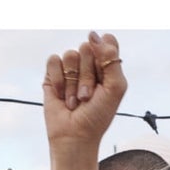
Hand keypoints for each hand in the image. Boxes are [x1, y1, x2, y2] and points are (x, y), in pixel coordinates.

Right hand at [42, 31, 126, 152]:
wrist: (75, 135)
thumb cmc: (98, 116)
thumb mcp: (115, 88)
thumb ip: (111, 59)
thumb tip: (93, 34)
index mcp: (107, 64)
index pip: (106, 41)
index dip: (104, 57)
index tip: (103, 77)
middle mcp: (89, 63)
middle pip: (87, 48)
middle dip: (88, 75)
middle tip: (88, 96)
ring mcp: (71, 69)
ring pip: (70, 55)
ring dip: (73, 83)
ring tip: (75, 100)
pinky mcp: (53, 75)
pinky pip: (54, 60)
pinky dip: (59, 80)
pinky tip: (61, 95)